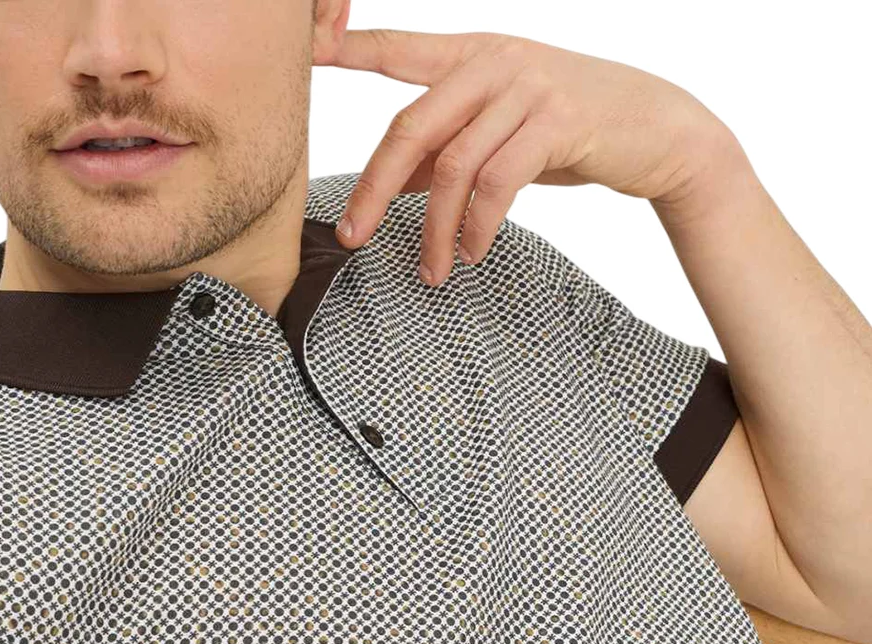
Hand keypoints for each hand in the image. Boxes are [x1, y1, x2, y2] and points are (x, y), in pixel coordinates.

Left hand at [318, 28, 735, 283]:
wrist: (660, 131)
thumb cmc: (572, 131)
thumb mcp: (501, 134)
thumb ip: (447, 149)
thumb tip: (392, 183)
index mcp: (473, 54)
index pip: (399, 49)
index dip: (351, 48)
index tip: (309, 50)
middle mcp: (495, 61)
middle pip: (411, 128)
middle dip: (375, 189)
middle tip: (354, 237)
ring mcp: (527, 88)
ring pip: (453, 167)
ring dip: (435, 229)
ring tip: (433, 270)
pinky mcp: (558, 121)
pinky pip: (498, 182)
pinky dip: (477, 226)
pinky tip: (471, 252)